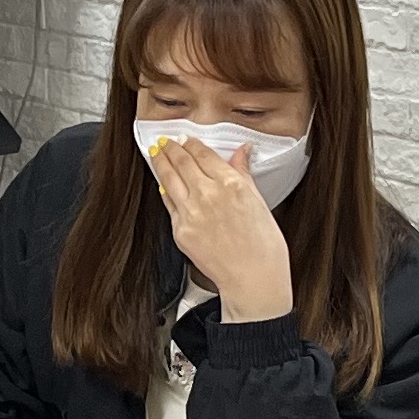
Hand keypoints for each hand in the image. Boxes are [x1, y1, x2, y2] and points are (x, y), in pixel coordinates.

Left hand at [150, 131, 292, 321]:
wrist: (253, 279)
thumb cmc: (263, 246)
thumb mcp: (259, 202)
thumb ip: (243, 173)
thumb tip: (241, 152)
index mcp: (231, 184)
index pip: (204, 154)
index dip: (192, 144)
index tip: (187, 140)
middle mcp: (208, 195)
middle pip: (182, 162)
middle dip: (171, 148)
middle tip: (165, 141)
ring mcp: (191, 213)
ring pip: (169, 179)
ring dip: (160, 162)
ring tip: (156, 152)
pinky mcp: (181, 231)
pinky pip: (169, 204)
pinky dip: (165, 189)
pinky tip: (163, 183)